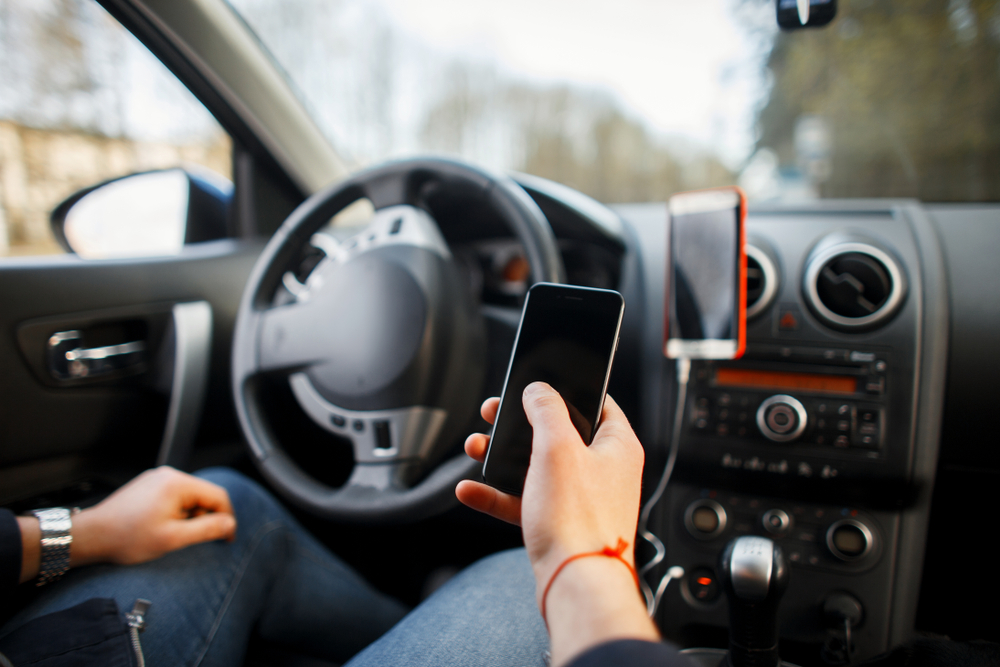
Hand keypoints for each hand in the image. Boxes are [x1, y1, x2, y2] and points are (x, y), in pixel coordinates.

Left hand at [71, 466, 236, 566]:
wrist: (91, 536)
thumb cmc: (126, 538)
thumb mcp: (173, 538)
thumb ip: (207, 530)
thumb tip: (230, 525)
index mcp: (177, 483)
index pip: (218, 496)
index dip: (226, 518)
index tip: (226, 538)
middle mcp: (168, 475)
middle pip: (204, 495)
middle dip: (205, 518)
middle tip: (194, 540)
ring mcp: (156, 478)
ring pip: (189, 497)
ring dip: (190, 516)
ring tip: (173, 535)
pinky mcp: (147, 486)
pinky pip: (174, 496)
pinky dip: (177, 512)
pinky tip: (163, 528)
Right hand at [456, 382, 644, 590]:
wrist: (576, 584)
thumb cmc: (579, 519)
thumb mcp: (558, 447)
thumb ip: (546, 409)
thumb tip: (539, 389)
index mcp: (617, 446)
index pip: (597, 402)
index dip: (565, 389)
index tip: (535, 384)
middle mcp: (604, 471)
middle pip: (558, 434)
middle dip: (519, 424)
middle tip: (493, 414)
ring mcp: (581, 499)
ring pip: (537, 467)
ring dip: (501, 457)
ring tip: (474, 448)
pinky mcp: (560, 524)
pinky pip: (525, 500)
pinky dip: (497, 494)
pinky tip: (470, 490)